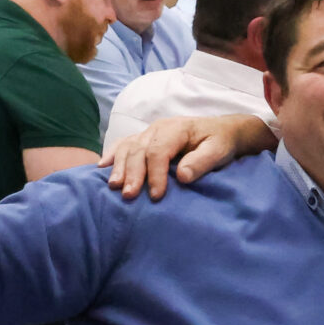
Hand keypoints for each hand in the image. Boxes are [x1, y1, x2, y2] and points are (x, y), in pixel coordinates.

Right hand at [100, 113, 272, 199]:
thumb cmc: (219, 142)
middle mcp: (158, 128)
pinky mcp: (143, 139)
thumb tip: (182, 176)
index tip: (157, 195)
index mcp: (176, 128)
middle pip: (139, 150)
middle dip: (133, 174)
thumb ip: (202, 162)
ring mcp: (148, 133)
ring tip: (114, 186)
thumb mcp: (219, 151)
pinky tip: (102, 167)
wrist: (221, 131)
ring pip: (128, 147)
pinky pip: (123, 144)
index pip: (159, 151)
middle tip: (129, 195)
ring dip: (119, 167)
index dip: (155, 174)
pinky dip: (112, 154)